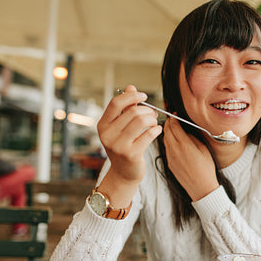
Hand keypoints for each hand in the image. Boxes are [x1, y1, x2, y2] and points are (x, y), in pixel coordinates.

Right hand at [97, 85, 161, 206]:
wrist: (124, 173)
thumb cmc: (124, 147)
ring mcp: (118, 145)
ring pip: (141, 121)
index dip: (132, 96)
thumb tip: (131, 87)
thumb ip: (126, 108)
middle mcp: (108, 135)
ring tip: (154, 122)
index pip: (116, 103)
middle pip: (132, 112)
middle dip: (147, 110)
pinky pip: (149, 134)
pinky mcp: (131, 154)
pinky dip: (156, 130)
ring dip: (152, 119)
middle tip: (153, 114)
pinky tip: (157, 130)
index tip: (144, 96)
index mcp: (103, 125)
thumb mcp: (120, 127)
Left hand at [163, 117, 218, 201]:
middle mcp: (175, 150)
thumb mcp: (203, 149)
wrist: (201, 187)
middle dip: (168, 123)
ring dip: (167, 132)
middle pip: (167, 131)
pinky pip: (166, 148)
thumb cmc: (206, 169)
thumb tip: (185, 131)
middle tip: (171, 118)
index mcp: (185, 145)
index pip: (174, 126)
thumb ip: (193, 138)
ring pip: (165, 139)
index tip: (175, 114)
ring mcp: (171, 157)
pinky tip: (173, 141)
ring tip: (171, 128)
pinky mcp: (169, 163)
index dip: (173, 118)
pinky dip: (168, 141)